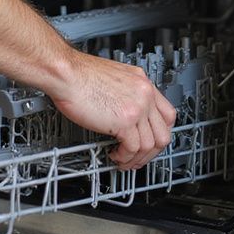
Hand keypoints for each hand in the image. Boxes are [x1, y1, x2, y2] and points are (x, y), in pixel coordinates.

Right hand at [51, 51, 176, 170]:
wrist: (65, 73)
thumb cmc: (78, 74)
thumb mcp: (112, 78)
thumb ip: (125, 94)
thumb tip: (124, 113)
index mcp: (142, 81)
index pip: (167, 113)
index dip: (160, 133)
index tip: (150, 142)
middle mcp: (144, 93)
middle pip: (163, 132)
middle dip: (152, 152)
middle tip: (138, 158)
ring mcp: (137, 107)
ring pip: (149, 144)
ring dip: (136, 158)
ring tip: (123, 160)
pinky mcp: (125, 121)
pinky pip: (133, 148)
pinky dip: (125, 157)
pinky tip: (115, 155)